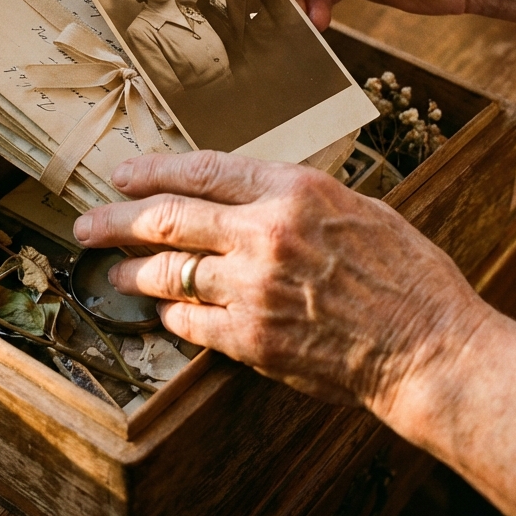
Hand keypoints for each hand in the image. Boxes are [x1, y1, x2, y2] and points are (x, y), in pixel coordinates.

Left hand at [73, 150, 489, 414]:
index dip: (153, 170)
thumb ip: (289, 196)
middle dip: (116, 219)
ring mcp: (255, 289)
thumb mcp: (353, 206)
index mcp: (294, 190)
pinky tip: (160, 309)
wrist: (430, 345)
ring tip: (109, 270)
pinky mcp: (253, 340)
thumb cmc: (404, 271)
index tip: (123, 173)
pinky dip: (169, 313)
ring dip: (130, 271)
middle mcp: (266, 234)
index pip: (204, 170)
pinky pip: (191, 322)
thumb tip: (234, 195)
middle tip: (85, 223)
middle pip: (169, 220)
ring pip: (168, 274)